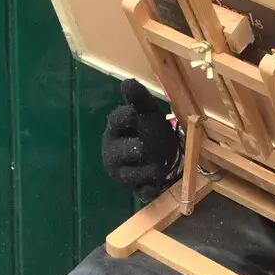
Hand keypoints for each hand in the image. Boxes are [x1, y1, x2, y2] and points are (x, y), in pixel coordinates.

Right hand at [101, 80, 180, 200]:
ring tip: (161, 163)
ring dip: (152, 168)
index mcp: (114, 130)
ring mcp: (122, 173)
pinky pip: (142, 191)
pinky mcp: (134, 189)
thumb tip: (127, 82)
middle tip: (151, 144)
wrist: (155, 156)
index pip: (117, 121)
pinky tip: (156, 184)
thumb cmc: (148, 130)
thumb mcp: (148, 113)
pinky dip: (150, 189)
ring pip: (134, 174)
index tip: (139, 116)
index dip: (129, 117)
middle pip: (124, 150)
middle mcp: (113, 152)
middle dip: (141, 147)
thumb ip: (139, 100)